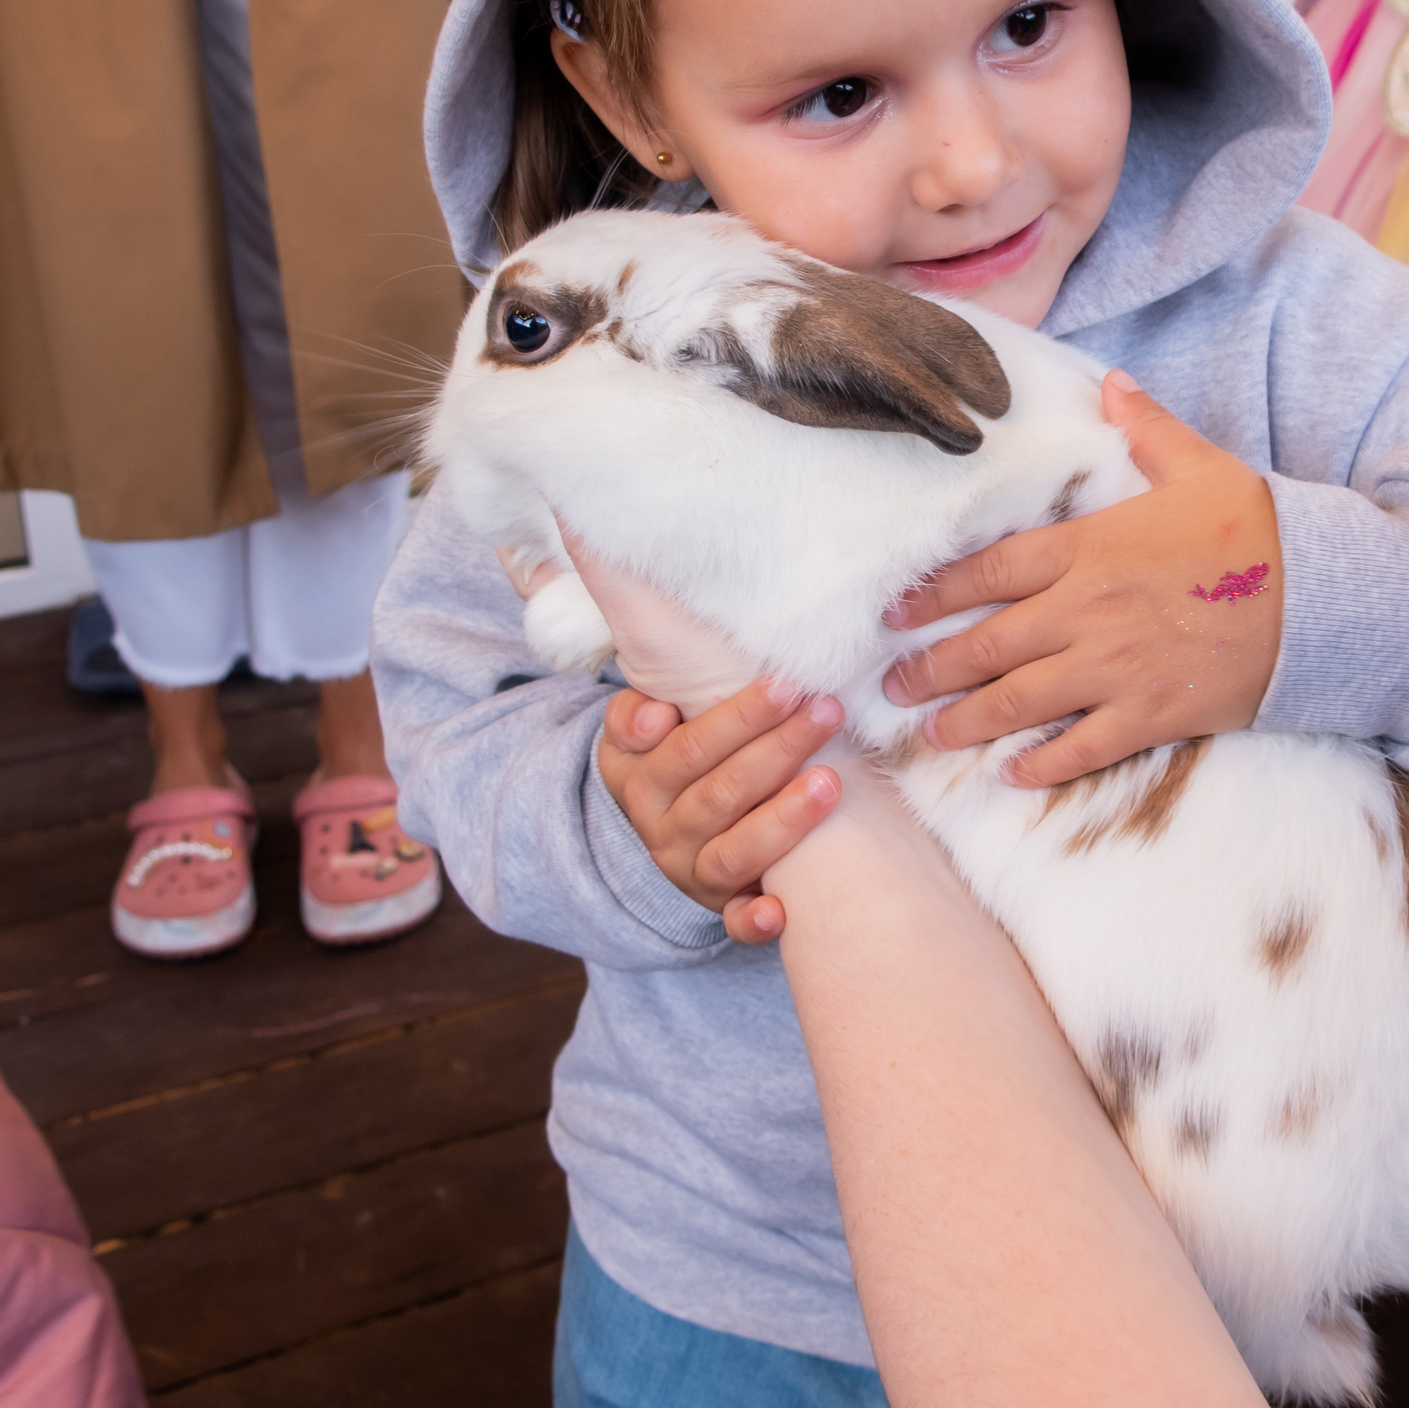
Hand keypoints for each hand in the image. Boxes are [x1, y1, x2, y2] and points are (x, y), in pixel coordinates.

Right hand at [501, 529, 842, 942]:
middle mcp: (653, 812)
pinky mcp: (727, 903)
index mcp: (628, 758)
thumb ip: (632, 595)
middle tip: (814, 704)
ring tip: (832, 783)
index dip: (643, 729)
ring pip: (727, 846)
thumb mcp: (664, 671)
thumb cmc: (701, 728)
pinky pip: (735, 921)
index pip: (633, 741)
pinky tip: (782, 911)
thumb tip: (577, 486)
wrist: (704, 824)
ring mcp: (689, 863)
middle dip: (756, 741)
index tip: (663, 712)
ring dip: (778, 819)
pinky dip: (754, 920)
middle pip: (699, 780)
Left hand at [880, 371, 1281, 787]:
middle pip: (988, 644)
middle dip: (931, 668)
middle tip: (891, 685)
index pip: (991, 571)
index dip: (936, 593)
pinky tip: (1012, 775)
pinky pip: (1082, 748)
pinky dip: (1043, 766)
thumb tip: (1110, 382)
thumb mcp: (1201, 465)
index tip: (897, 612)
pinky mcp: (1152, 715)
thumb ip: (1146, 428)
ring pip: (1020, 702)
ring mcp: (1118, 668)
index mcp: (1092, 547)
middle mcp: (1090, 610)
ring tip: (929, 733)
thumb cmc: (1258, 528)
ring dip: (967, 720)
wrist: (1324, 598)